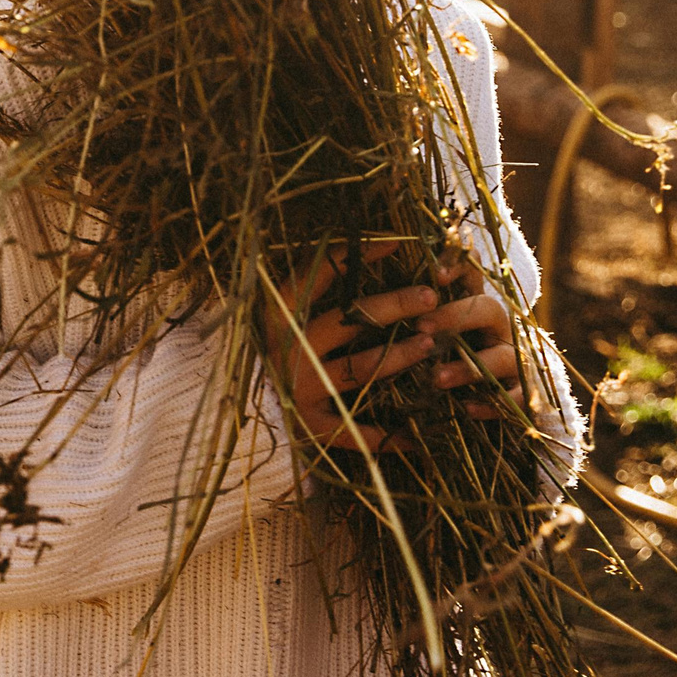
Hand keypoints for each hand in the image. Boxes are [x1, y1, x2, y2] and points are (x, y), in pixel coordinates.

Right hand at [261, 243, 531, 459]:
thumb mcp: (287, 312)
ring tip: (429, 344)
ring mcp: (298, 387)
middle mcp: (288, 348)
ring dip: (397, 357)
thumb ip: (318, 284)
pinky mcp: (308, 426)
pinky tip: (416, 434)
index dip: (355, 256)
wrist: (244, 408)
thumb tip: (370, 240)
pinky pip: (353, 432)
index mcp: (280, 313)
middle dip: (393, 306)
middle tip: (431, 295)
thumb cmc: (279, 348)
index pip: (317, 274)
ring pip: (357, 369)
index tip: (395, 242)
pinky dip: (386, 436)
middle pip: (347, 320)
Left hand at [414, 251, 529, 423]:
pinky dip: (493, 404)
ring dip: (470, 367)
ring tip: (437, 378)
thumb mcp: (431, 332)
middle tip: (421, 327)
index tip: (436, 275)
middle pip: (490, 308)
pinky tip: (468, 408)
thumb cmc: (449, 358)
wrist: (496, 400)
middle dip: (455, 316)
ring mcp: (515, 359)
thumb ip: (412, 313)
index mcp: (473, 305)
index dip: (459, 265)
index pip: (474, 271)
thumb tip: (366, 293)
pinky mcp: (524, 394)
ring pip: (504, 356)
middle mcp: (497, 329)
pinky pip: (517, 397)